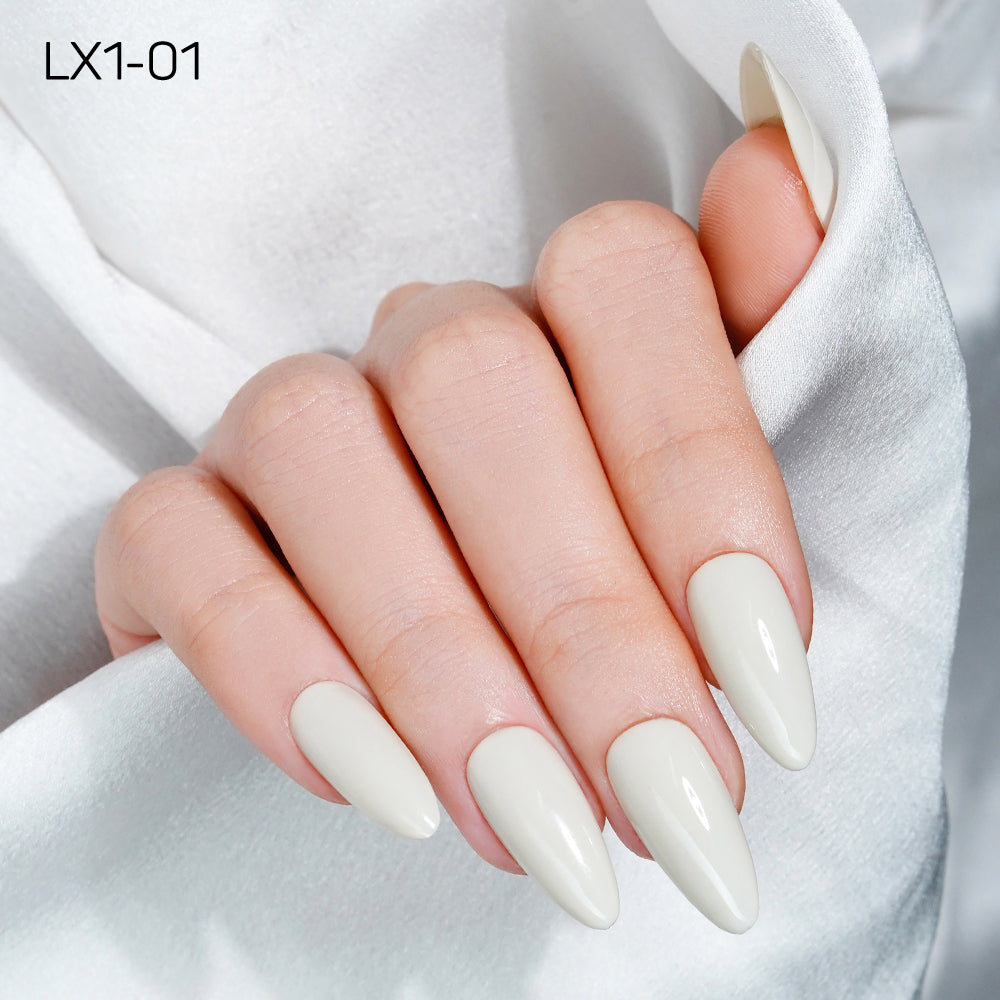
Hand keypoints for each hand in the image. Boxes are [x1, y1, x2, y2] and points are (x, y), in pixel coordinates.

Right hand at [95, 124, 823, 931]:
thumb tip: (785, 174)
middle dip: (580, 612)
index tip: (765, 678)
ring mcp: (282, 420)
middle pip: (475, 383)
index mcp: (561, 310)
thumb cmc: (621, 606)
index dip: (700, 469)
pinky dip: (269, 665)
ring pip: (316, 446)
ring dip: (431, 654)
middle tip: (663, 795)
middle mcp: (417, 342)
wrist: (480, 698)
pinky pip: (175, 544)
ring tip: (528, 822)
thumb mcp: (716, 516)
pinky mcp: (178, 521)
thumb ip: (765, 348)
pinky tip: (377, 792)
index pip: (621, 283)